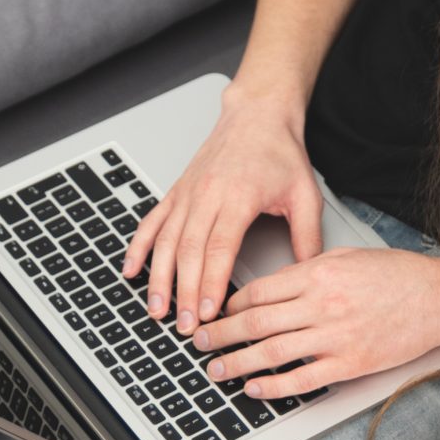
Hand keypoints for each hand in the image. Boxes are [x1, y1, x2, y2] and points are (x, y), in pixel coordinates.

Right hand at [122, 94, 322, 326]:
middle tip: (184, 325)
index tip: (209, 312)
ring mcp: (188, 193)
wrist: (257, 115)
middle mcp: (208, 194)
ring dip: (158, 277)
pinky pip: (152, 222)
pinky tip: (130, 270)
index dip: (211, 282)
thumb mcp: (305, 194)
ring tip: (157, 309)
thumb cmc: (280, 152)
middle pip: (189, 251)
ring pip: (166, 241)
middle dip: (184, 292)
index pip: (219, 248)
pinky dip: (138, 247)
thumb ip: (308, 236)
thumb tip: (309, 272)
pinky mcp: (177, 191)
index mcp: (239, 196)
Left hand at [187, 246, 439, 398]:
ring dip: (237, 363)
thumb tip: (274, 285)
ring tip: (216, 370)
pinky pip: (302, 378)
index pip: (260, 291)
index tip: (218, 313)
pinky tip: (255, 388)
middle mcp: (322, 304)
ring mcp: (335, 336)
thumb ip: (309, 268)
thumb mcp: (348, 257)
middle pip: (256, 322)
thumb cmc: (399, 275)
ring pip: (271, 352)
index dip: (231, 304)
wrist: (439, 298)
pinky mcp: (350, 363)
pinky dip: (274, 385)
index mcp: (319, 273)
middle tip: (200, 343)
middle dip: (221, 334)